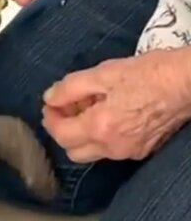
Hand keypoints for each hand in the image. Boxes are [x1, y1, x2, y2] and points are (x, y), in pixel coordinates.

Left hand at [42, 50, 190, 161]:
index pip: (61, 135)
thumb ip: (70, 88)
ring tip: (86, 108)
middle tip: (65, 108)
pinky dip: (102, 137)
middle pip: (74, 152)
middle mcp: (114, 146)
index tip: (51, 103)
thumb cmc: (146, 74)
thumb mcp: (101, 73)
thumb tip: (50, 98)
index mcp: (101, 127)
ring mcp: (131, 151)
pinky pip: (112, 150)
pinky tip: (106, 114)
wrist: (186, 83)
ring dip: (82, 135)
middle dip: (63, 131)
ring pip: (94, 153)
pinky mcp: (144, 150)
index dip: (50, 119)